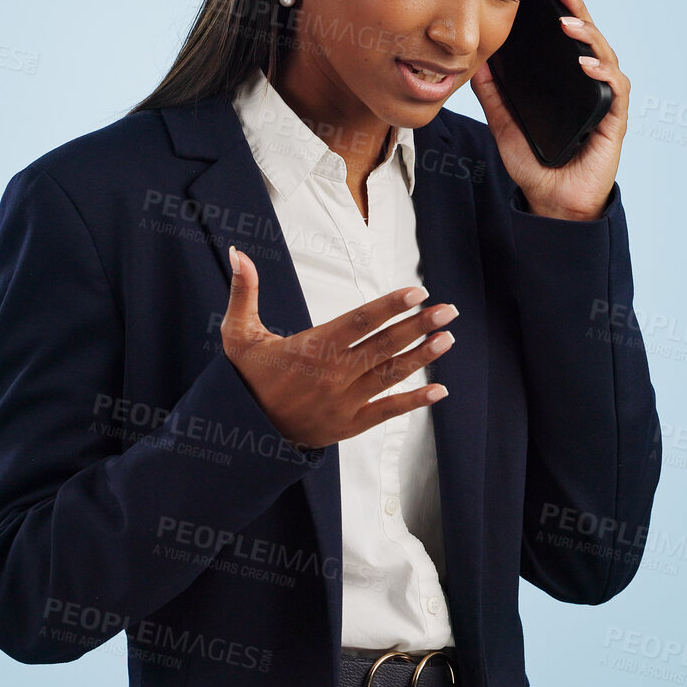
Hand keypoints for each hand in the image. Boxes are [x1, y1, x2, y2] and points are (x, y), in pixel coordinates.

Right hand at [220, 245, 454, 448]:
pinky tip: (439, 391)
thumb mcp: (238, 334)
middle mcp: (332, 375)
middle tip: (448, 310)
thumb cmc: (246, 378)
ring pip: (389, 375)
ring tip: (447, 338)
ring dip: (422, 357)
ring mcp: (343, 402)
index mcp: (310, 349)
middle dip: (418, 326)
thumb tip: (238, 252)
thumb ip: (244, 292)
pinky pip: (387, 411)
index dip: (389, 306)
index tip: (416, 292)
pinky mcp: (349, 425)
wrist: (244, 434)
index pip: (357, 322)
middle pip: (383, 345)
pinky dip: (414, 402)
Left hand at [469, 0, 628, 220]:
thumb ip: (492, 93)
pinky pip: (614, 91)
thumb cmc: (535, 163)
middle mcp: (589, 86)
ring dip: (589, 36)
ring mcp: (603, 102)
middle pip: (590, 37)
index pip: (568, 37)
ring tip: (567, 22)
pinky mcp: (613, 122)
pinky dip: (602, 73)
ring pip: (606, 56)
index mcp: (567, 81)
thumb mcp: (504, 122)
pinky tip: (586, 64)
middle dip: (578, 9)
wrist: (551, 203)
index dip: (562, 9)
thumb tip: (474, 60)